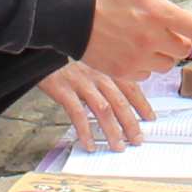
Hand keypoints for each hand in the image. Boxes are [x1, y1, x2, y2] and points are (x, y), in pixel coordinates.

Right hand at [38, 59, 158, 151]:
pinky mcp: (63, 89)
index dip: (142, 103)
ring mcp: (81, 82)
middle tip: (137, 140)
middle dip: (131, 123)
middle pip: (120, 101)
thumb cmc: (65, 57)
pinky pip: (77, 114)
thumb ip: (105, 75)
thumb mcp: (91, 61)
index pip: (131, 86)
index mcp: (106, 67)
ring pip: (103, 109)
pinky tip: (89, 144)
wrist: (41, 45)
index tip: (151, 118)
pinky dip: (85, 131)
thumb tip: (119, 96)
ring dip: (112, 131)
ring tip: (118, 146)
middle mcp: (97, 74)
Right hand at [83, 0, 191, 80]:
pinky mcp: (121, 70)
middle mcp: (150, 39)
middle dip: (182, 39)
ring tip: (152, 39)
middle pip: (183, 49)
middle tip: (171, 29)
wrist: (63, 12)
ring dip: (165, 54)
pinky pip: (146, 74)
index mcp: (156, 13)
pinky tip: (135, 50)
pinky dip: (146, 64)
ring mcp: (135, 58)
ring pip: (166, 64)